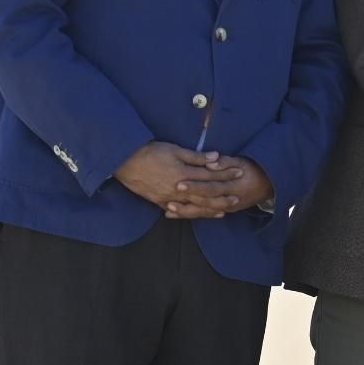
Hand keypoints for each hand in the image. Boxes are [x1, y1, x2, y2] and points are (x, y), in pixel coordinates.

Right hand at [115, 141, 239, 207]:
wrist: (124, 161)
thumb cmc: (150, 152)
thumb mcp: (174, 150)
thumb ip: (196, 156)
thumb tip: (216, 157)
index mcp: (184, 173)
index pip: (210, 175)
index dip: (226, 174)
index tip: (239, 172)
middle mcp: (178, 189)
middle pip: (205, 194)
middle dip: (222, 196)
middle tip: (237, 198)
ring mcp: (168, 197)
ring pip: (193, 207)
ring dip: (209, 209)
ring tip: (222, 211)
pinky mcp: (159, 201)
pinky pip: (177, 211)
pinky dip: (189, 214)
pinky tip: (197, 214)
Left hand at [167, 154, 273, 218]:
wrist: (269, 185)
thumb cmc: (254, 170)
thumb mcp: (242, 162)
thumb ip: (225, 163)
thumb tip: (209, 162)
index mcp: (234, 186)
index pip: (212, 187)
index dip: (195, 186)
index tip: (180, 182)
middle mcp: (230, 200)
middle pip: (205, 202)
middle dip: (187, 201)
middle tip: (169, 199)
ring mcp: (227, 208)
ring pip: (204, 212)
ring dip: (186, 211)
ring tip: (168, 208)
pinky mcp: (224, 211)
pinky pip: (205, 214)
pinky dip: (190, 214)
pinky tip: (174, 214)